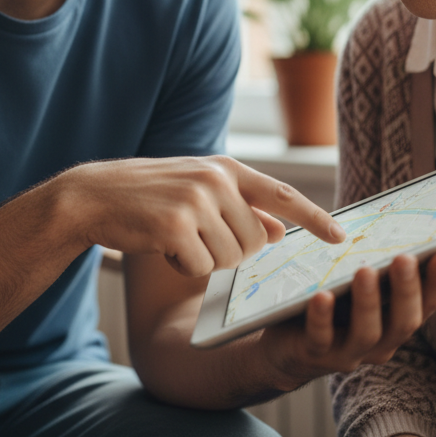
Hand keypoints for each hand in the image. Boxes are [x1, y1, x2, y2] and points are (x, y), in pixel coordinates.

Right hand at [60, 155, 344, 275]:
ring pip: (230, 259)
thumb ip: (240, 209)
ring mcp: (196, 201)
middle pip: (254, 243)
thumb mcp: (198, 193)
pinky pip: (201, 268)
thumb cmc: (149, 197)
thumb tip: (279, 232)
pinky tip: (163, 247)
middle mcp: (215, 179)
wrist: (94, 195)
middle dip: (230, 253)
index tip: (340, 236)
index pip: (281, 193)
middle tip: (196, 238)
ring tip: (176, 239)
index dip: (313, 217)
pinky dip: (184, 267)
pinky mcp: (176, 226)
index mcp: (225, 168)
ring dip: (205, 261)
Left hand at [261, 250, 435, 389]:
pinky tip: (321, 296)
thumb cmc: (330, 303)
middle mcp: (381, 342)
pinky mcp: (315, 353)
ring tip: (365, 271)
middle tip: (405, 258)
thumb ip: (371, 263)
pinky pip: (320, 337)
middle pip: (404, 321)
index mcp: (395, 321)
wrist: (286, 346)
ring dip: (368, 301)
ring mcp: (349, 352)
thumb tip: (389, 219)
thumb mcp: (352, 282)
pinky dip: (322, 317)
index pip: (427, 304)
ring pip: (367, 332)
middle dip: (407, 289)